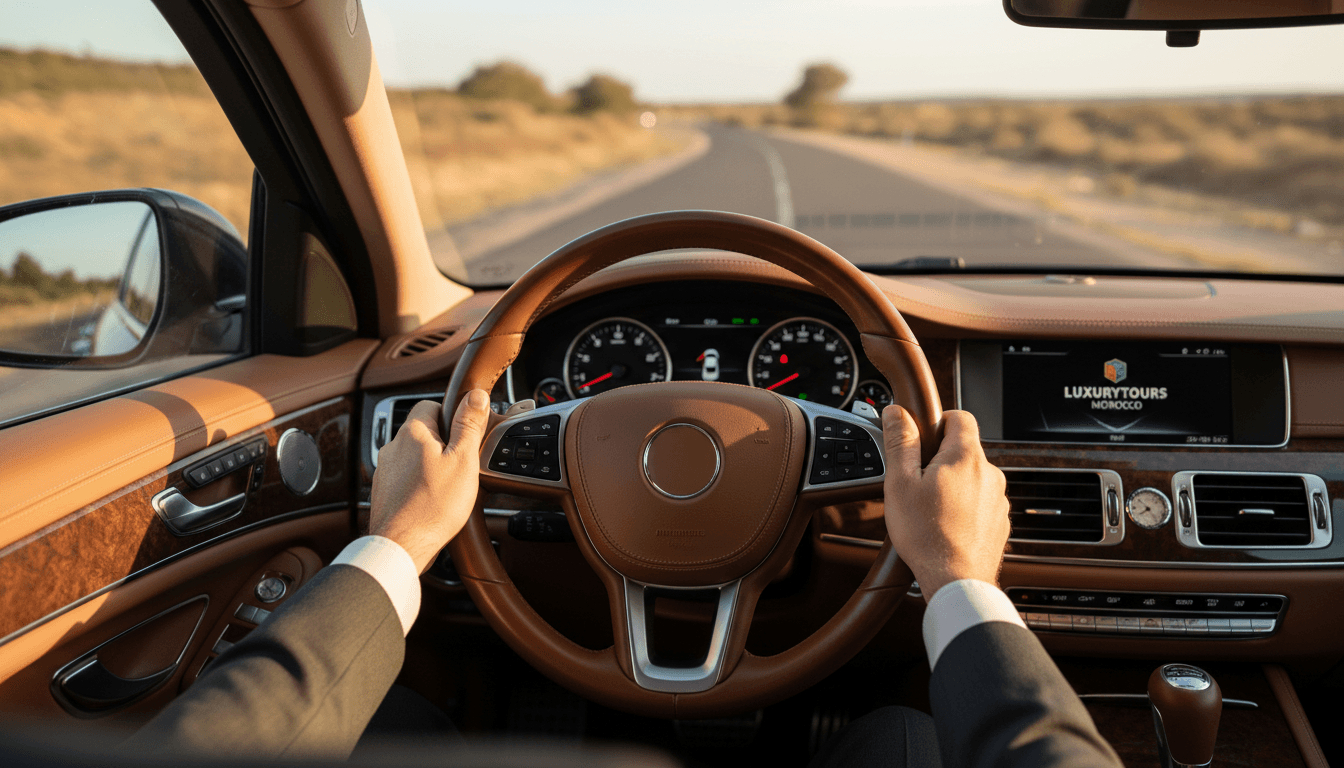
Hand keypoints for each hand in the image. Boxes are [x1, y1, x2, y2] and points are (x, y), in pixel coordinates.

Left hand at [368, 389, 490, 572]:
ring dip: (431, 466)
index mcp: (412, 432)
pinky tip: (433, 502)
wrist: (402, 547)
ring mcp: (385, 471)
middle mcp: (393, 447)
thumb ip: (469, 425)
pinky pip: (406, 479)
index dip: (452, 417)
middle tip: (462, 465)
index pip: (432, 405)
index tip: (465, 435)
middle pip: (424, 432)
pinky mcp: (384, 492)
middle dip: (444, 445)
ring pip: (414, 457)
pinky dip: (419, 485)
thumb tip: (476, 396)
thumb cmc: (433, 507)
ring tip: (449, 488)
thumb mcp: (463, 460)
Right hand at [881, 406, 1009, 602]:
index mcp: (965, 457)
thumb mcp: (900, 483)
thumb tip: (896, 413)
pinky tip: (945, 525)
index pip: (960, 416)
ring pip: (973, 477)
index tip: (924, 437)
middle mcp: (990, 474)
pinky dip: (965, 507)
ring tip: (930, 508)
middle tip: (918, 481)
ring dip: (954, 484)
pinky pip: (980, 502)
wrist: (956, 581)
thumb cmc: (926, 535)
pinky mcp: (1000, 521)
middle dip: (941, 458)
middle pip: (965, 449)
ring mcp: (998, 499)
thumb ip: (900, 442)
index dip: (939, 420)